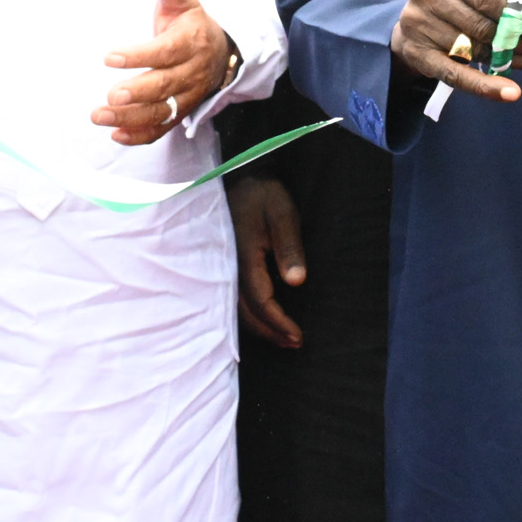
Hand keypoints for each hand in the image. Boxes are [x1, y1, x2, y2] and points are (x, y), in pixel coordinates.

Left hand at [94, 0, 230, 143]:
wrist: (222, 53)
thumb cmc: (192, 26)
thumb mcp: (185, 4)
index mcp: (189, 44)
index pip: (163, 52)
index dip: (137, 56)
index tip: (109, 57)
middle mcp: (190, 73)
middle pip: (163, 86)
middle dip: (136, 93)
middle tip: (110, 97)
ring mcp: (186, 96)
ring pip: (160, 111)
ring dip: (130, 118)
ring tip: (100, 116)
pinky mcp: (179, 112)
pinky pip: (162, 128)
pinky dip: (140, 135)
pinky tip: (116, 135)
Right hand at [230, 174, 306, 347]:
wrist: (242, 178)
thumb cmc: (265, 196)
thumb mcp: (283, 215)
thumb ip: (289, 248)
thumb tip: (297, 281)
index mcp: (243, 257)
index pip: (260, 301)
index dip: (278, 322)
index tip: (297, 336)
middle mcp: (229, 268)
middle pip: (246, 313)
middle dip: (270, 331)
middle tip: (294, 343)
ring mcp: (224, 268)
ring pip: (238, 309)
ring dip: (260, 326)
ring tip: (284, 337)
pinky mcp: (226, 265)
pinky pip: (235, 298)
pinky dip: (251, 313)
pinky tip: (265, 318)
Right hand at [390, 0, 521, 104]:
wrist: (418, 23)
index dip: (519, 14)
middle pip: (482, 24)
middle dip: (516, 39)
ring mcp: (418, 24)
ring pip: (473, 49)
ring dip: (505, 61)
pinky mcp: (416, 54)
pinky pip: (456, 76)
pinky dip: (486, 87)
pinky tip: (510, 93)